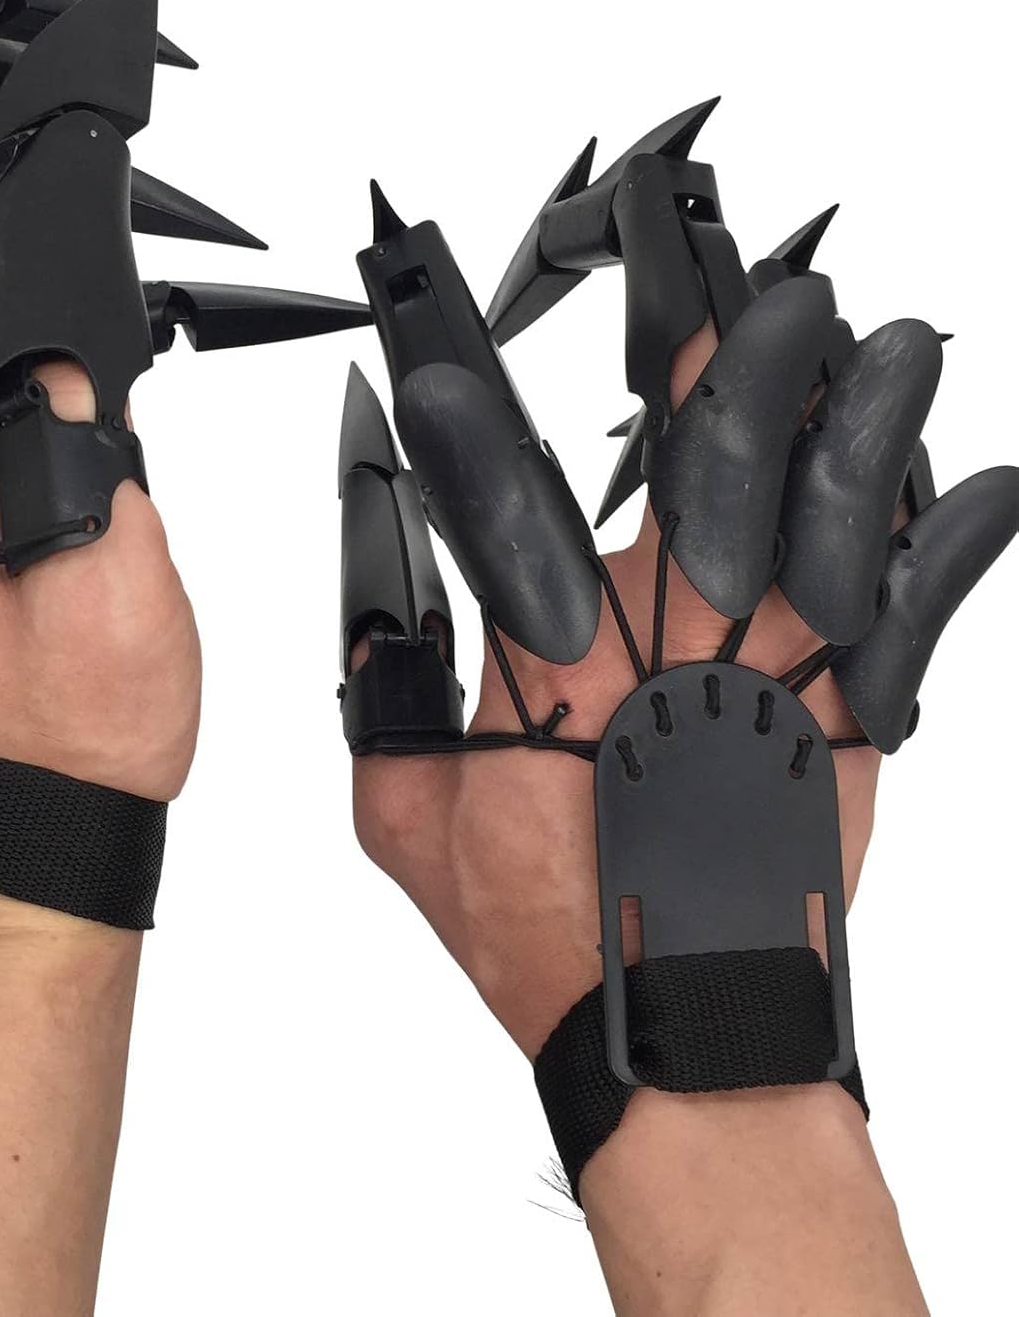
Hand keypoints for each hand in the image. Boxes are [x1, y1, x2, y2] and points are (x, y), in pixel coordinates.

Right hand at [349, 323, 879, 1057]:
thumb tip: (376, 638)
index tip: (445, 374)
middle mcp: (680, 660)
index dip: (475, 442)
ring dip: (861, 429)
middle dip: (738, 377)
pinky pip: (920, 618)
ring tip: (885, 351)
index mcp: (559, 681)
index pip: (506, 525)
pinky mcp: (857, 726)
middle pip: (713, 483)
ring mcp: (782, 683)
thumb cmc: (560, 934)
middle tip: (758, 305)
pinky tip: (976, 490)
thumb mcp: (412, 830)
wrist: (681, 1028)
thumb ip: (386, 719)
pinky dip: (952, 548)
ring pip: (831, 522)